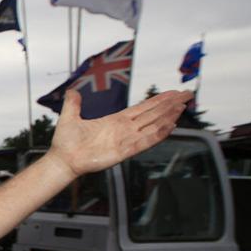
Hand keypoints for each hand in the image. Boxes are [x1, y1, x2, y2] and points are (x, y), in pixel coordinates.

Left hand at [48, 88, 193, 177]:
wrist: (62, 159)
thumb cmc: (66, 142)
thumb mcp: (70, 116)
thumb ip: (74, 103)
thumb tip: (73, 91)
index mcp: (117, 120)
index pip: (143, 108)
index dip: (159, 100)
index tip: (174, 93)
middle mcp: (125, 129)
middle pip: (153, 114)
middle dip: (170, 104)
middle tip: (187, 94)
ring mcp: (125, 140)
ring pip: (152, 125)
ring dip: (168, 116)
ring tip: (182, 106)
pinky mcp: (123, 151)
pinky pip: (144, 141)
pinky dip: (158, 134)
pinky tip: (170, 126)